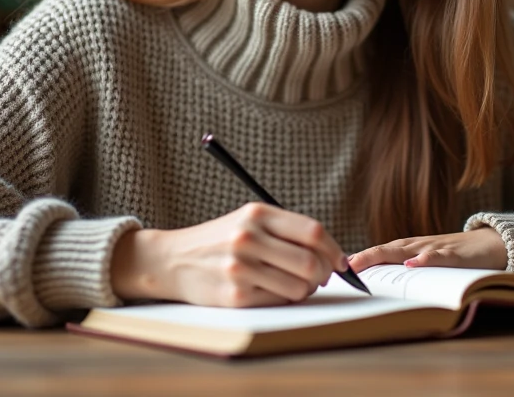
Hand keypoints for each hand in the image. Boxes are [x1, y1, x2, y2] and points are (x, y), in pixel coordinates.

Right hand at [110, 203, 348, 307]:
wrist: (173, 259)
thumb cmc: (221, 240)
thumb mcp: (249, 220)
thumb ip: (286, 231)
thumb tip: (331, 255)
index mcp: (257, 214)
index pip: (312, 232)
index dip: (333, 249)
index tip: (340, 261)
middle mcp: (248, 238)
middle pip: (310, 262)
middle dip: (324, 273)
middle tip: (321, 277)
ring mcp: (240, 268)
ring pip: (299, 286)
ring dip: (305, 289)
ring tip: (296, 284)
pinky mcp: (234, 296)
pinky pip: (278, 301)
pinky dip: (284, 298)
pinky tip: (273, 290)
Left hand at [347, 227, 507, 272]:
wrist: (492, 244)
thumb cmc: (455, 256)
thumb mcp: (428, 265)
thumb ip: (407, 273)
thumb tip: (381, 289)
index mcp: (409, 250)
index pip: (378, 255)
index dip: (358, 261)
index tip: (334, 271)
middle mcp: (417, 246)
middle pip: (384, 250)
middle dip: (361, 258)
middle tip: (338, 268)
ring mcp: (435, 247)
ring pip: (405, 250)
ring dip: (381, 255)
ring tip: (361, 263)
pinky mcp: (456, 254)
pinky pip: (440, 255)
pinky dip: (426, 258)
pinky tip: (414, 263)